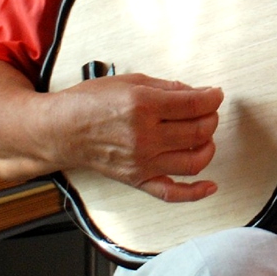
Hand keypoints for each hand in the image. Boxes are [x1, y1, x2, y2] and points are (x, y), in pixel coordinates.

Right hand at [62, 73, 223, 201]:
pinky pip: (172, 193)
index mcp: (143, 106)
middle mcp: (145, 136)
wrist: (61, 130)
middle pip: (199, 131)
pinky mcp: (138, 180)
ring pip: (194, 161)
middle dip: (211, 118)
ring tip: (204, 136)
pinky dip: (196, 193)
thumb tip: (196, 93)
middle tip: (208, 111)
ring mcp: (142, 162)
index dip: (212, 98)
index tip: (215, 94)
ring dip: (208, 146)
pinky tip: (211, 186)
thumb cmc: (91, 101)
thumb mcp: (130, 82)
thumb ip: (166, 87)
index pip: (194, 105)